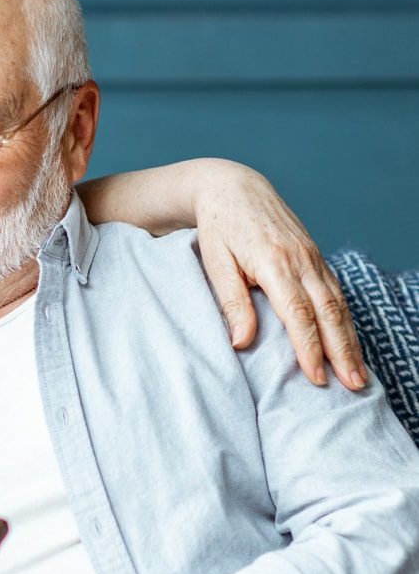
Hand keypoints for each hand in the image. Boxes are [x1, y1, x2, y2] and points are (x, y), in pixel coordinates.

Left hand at [192, 161, 365, 389]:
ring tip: (358, 373)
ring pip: (339, 303)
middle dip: (342, 352)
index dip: (309, 348)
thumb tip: (241, 343)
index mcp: (275, 263)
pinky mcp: (315, 255)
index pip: (299, 314)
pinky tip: (349, 340)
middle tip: (353, 385)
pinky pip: (336, 291)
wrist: (232, 188)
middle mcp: (301, 260)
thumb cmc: (218, 228)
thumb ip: (232, 302)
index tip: (316, 378)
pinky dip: (345, 318)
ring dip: (350, 339)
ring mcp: (312, 257)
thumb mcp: (215, 263)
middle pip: (329, 312)